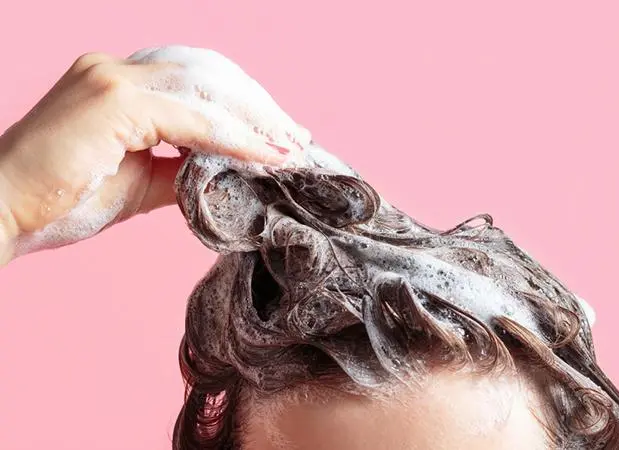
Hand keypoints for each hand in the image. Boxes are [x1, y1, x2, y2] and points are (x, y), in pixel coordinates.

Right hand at [0, 47, 310, 263]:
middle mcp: (117, 67)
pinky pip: (193, 118)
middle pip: (210, 72)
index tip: (280, 134)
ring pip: (208, 86)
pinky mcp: (113, 102)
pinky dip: (235, 139)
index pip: (198, 78)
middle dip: (260, 106)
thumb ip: (183, 170)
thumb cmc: (61, 201)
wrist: (0, 214)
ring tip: (291, 148)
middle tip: (297, 138)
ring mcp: (113, 78)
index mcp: (120, 81)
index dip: (244, 104)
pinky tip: (267, 157)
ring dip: (256, 119)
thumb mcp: (140, 184)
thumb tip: (228, 172)